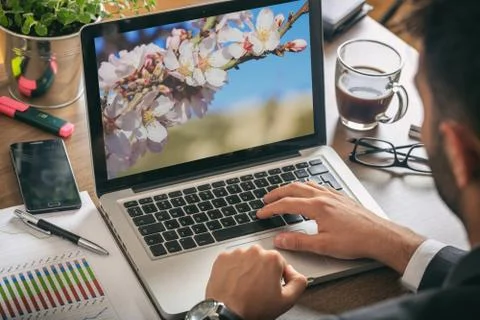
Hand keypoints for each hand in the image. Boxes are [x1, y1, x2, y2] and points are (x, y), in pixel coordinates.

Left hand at [206, 245, 306, 319]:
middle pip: (263, 259)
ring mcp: (237, 253)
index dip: (276, 277)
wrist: (227, 312)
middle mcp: (255, 251)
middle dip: (262, 271)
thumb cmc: (253, 307)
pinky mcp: (223, 257)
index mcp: (272, 258)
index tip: (270, 286)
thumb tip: (296, 274)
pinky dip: (233, 269)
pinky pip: (232, 260)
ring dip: (247, 269)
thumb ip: (299, 282)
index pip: (280, 264)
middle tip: (257, 288)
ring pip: (247, 259)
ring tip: (244, 286)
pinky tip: (234, 282)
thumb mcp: (287, 301)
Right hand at [257, 182, 424, 273]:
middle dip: (276, 193)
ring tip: (282, 193)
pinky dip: (306, 186)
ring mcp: (333, 195)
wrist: (380, 236)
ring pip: (306, 184)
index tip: (261, 213)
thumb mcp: (323, 246)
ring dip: (290, 187)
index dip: (271, 209)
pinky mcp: (341, 197)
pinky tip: (308, 191)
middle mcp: (324, 197)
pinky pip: (318, 185)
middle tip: (266, 199)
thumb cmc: (356, 241)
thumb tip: (279, 240)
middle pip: (293, 188)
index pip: (286, 204)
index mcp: (317, 207)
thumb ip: (298, 242)